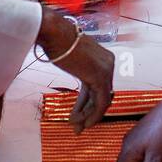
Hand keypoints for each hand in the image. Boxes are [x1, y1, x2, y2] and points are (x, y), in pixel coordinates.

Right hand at [37, 9, 113, 132]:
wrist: (53, 32)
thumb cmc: (55, 40)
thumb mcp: (70, 56)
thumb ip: (77, 66)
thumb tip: (71, 69)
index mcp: (103, 57)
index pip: (97, 86)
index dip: (87, 103)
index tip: (77, 116)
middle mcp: (108, 62)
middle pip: (100, 94)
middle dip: (89, 112)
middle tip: (78, 127)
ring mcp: (106, 69)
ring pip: (101, 101)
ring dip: (88, 116)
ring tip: (76, 128)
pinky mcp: (100, 76)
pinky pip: (100, 102)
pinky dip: (92, 114)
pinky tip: (81, 123)